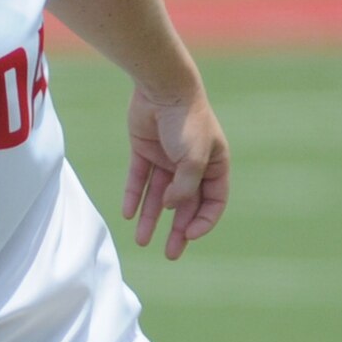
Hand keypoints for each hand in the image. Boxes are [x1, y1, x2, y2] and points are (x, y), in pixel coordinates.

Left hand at [122, 84, 229, 259]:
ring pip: (159, 196)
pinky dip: (134, 197)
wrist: (162, 87)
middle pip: (184, 204)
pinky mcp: (145, 151)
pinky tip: (128, 215)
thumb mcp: (193, 158)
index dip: (203, 221)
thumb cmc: (186, 121)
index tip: (190, 234)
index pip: (213, 202)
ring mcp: (167, 158)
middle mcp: (192, 164)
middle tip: (169, 253)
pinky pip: (140, 180)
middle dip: (177, 230)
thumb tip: (170, 207)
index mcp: (214, 165)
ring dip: (151, 219)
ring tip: (142, 241)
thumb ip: (185, 187)